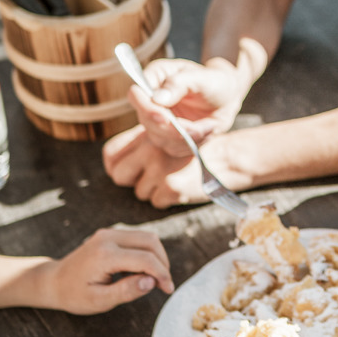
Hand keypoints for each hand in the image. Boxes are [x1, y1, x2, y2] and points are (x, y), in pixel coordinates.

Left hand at [36, 225, 173, 312]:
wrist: (54, 281)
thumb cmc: (74, 294)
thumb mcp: (99, 300)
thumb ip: (126, 291)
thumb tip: (151, 282)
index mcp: (105, 255)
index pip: (145, 259)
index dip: (162, 274)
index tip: (168, 290)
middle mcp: (108, 238)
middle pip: (150, 242)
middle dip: (163, 263)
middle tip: (163, 285)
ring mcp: (108, 233)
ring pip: (147, 237)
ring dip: (157, 256)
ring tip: (154, 279)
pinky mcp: (110, 234)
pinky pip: (137, 238)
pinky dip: (147, 253)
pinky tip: (141, 271)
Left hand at [102, 125, 246, 205]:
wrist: (227, 158)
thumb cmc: (194, 150)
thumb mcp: (166, 137)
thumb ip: (140, 145)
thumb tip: (112, 165)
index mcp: (146, 134)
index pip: (110, 153)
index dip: (114, 166)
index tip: (127, 171)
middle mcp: (150, 149)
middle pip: (119, 176)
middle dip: (131, 181)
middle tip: (149, 178)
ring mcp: (160, 169)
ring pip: (139, 192)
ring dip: (153, 191)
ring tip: (172, 178)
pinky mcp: (172, 187)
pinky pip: (157, 202)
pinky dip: (168, 199)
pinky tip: (182, 187)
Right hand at [123, 57, 246, 155]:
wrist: (226, 98)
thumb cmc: (213, 81)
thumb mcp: (202, 78)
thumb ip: (178, 84)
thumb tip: (158, 98)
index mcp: (155, 78)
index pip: (136, 95)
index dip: (146, 108)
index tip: (164, 117)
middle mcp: (151, 101)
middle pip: (146, 121)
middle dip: (172, 129)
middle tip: (198, 129)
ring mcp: (157, 121)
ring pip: (159, 139)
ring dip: (185, 138)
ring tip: (209, 127)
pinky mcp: (167, 137)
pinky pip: (173, 148)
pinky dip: (191, 144)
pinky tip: (206, 131)